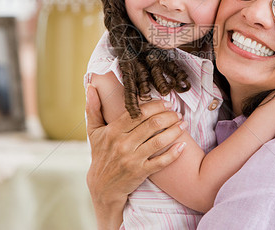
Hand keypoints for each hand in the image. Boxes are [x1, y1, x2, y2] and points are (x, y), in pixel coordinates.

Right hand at [85, 84, 185, 226]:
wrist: (102, 186)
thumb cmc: (100, 155)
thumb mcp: (93, 132)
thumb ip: (93, 108)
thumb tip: (90, 86)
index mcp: (113, 131)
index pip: (138, 113)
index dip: (155, 105)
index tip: (166, 102)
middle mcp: (123, 144)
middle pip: (152, 124)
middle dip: (169, 116)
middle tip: (177, 113)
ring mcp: (132, 159)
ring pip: (159, 140)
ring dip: (175, 130)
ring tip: (184, 124)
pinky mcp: (141, 172)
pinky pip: (161, 162)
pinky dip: (174, 153)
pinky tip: (183, 145)